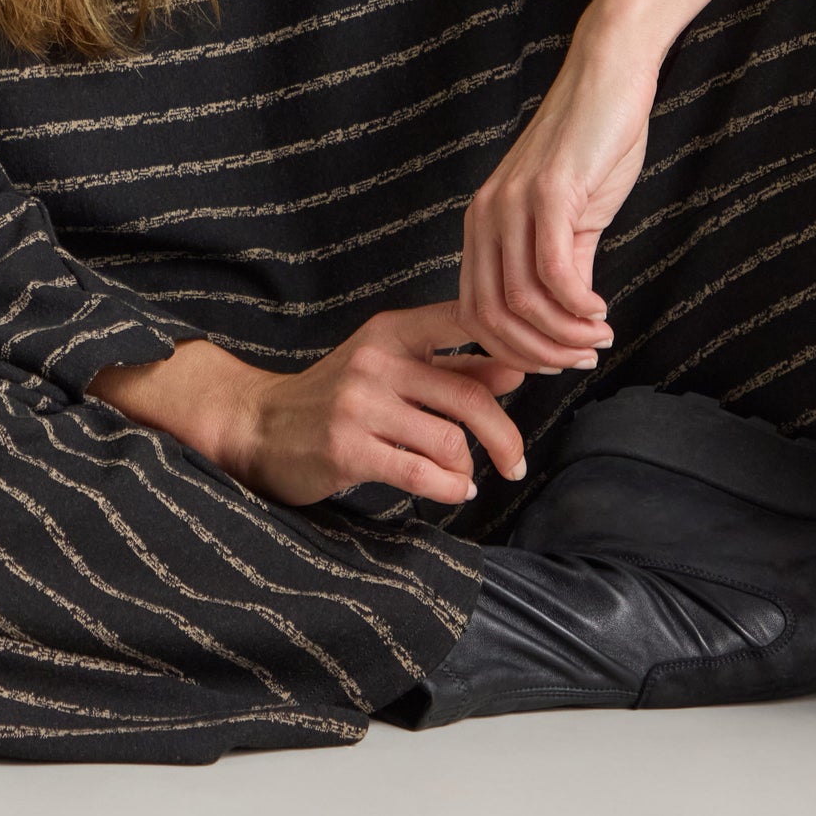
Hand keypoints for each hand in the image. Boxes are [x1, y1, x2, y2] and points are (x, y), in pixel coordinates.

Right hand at [226, 301, 528, 508]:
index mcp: (392, 330)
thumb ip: (450, 364)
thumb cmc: (334, 395)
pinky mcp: (348, 449)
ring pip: (449, 440)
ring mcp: (360, 404)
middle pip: (469, 396)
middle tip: (517, 462)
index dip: (518, 345)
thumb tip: (517, 367)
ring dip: (470, 468)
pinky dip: (450, 489)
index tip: (556, 366)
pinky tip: (454, 491)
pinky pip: (422, 474)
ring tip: (468, 478)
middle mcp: (377, 360)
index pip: (468, 324)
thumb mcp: (389, 365)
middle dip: (505, 435)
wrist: (259, 425)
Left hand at [456, 12, 660, 367]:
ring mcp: (513, 204)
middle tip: (584, 358)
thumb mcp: (570, 216)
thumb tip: (566, 319)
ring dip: (565, 336)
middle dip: (539, 354)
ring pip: (521, 303)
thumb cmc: (592, 145)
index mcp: (482, 223)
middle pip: (490, 317)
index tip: (561, 361)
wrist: (608, 80)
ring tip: (600, 337)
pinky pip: (554, 272)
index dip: (515, 351)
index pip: (475, 312)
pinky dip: (577, 306)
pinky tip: (600, 310)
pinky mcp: (549, 193)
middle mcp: (486, 216)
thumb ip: (561, 265)